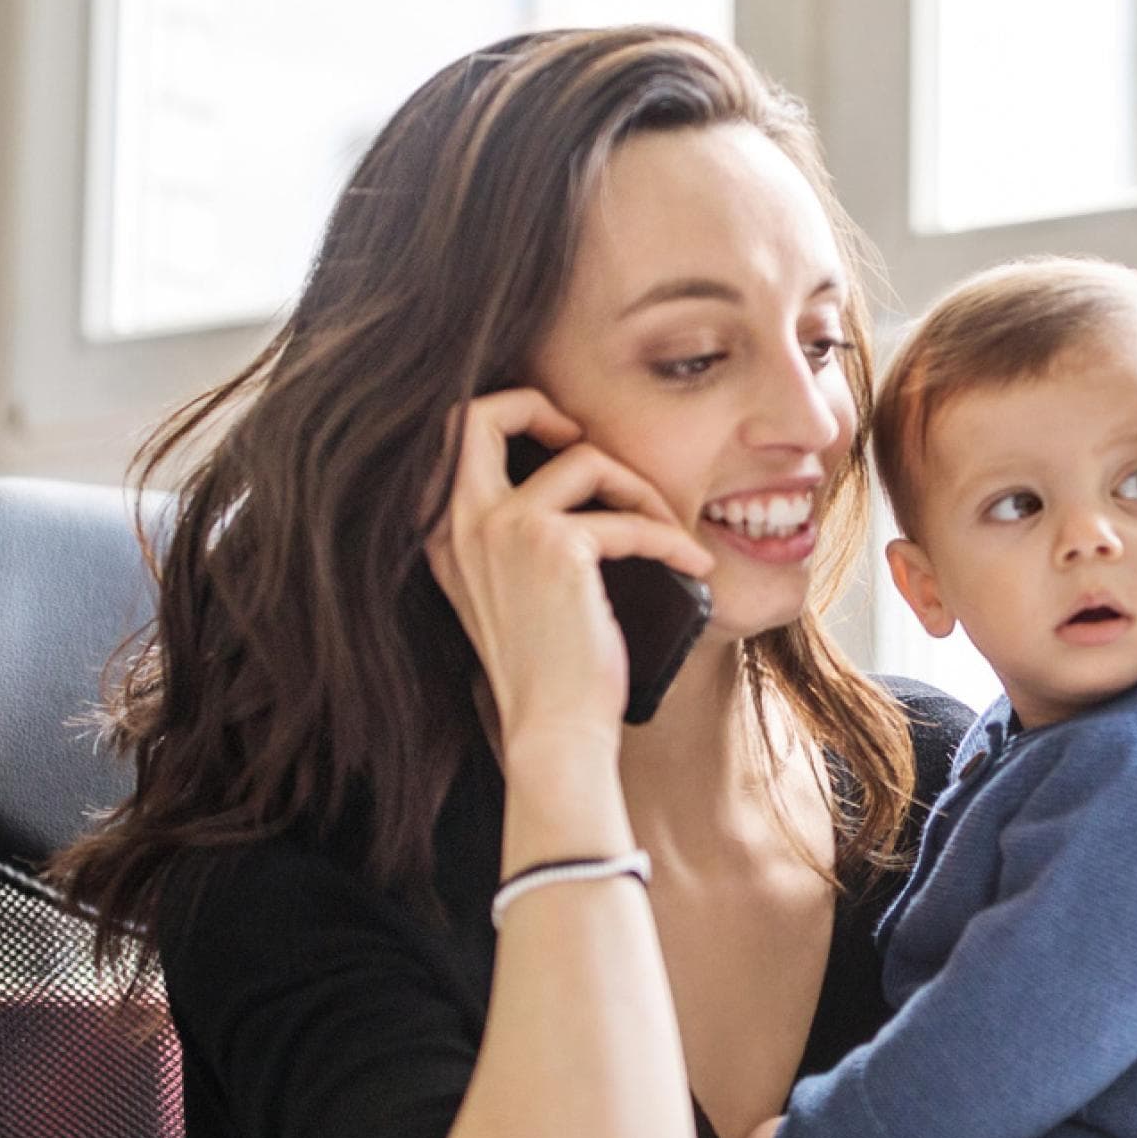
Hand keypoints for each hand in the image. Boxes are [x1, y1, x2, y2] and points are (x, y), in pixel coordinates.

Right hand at [422, 388, 714, 743]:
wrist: (554, 730)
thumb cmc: (546, 676)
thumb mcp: (507, 598)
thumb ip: (511, 543)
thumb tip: (573, 498)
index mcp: (442, 535)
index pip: (451, 436)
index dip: (506, 418)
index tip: (559, 443)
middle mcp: (460, 524)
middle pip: (482, 413)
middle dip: (541, 407)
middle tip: (590, 443)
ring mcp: (504, 529)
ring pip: (584, 460)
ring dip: (639, 488)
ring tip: (669, 529)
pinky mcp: (557, 546)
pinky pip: (628, 518)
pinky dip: (669, 539)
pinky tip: (694, 566)